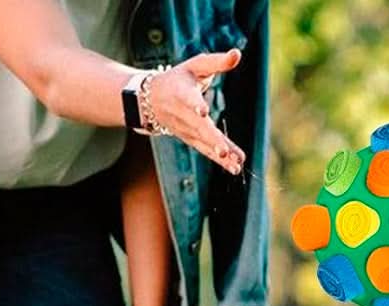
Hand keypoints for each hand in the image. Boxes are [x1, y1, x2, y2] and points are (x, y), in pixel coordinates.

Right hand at [147, 49, 245, 173]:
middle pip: (198, 127)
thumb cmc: (179, 78)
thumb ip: (217, 62)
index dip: (195, 104)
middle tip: (223, 152)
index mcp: (181, 92)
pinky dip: (220, 161)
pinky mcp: (191, 140)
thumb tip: (238, 54)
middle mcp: (182, 114)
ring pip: (204, 143)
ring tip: (236, 164)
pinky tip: (235, 168)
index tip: (202, 110)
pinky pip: (206, 151)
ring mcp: (186, 129)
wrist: (151, 99)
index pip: (188, 98)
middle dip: (211, 139)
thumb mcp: (195, 66)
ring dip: (219, 155)